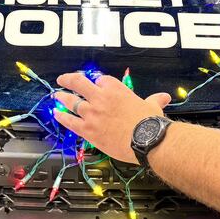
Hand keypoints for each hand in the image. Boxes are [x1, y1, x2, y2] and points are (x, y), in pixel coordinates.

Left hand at [52, 73, 170, 163]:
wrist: (147, 140)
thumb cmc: (150, 123)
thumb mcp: (153, 106)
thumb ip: (155, 100)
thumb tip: (163, 97)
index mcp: (116, 90)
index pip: (101, 80)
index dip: (97, 81)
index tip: (95, 84)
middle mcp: (101, 98)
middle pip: (79, 83)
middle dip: (69, 80)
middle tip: (63, 79)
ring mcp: (92, 113)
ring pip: (71, 101)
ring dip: (62, 97)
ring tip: (56, 95)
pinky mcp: (88, 129)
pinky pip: (70, 121)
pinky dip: (62, 117)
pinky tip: (56, 114)